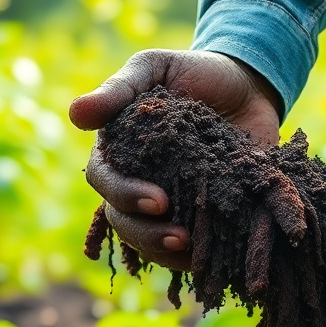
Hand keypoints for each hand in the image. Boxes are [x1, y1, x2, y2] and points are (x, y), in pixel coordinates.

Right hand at [68, 49, 281, 269]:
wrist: (250, 85)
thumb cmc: (196, 71)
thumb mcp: (155, 67)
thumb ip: (119, 89)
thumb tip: (75, 114)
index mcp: (119, 150)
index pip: (104, 180)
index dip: (124, 195)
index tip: (159, 200)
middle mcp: (137, 181)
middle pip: (122, 220)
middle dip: (145, 233)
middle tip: (178, 237)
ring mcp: (170, 202)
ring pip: (149, 240)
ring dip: (165, 252)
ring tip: (193, 252)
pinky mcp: (201, 215)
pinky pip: (187, 248)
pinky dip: (195, 258)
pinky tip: (211, 259)